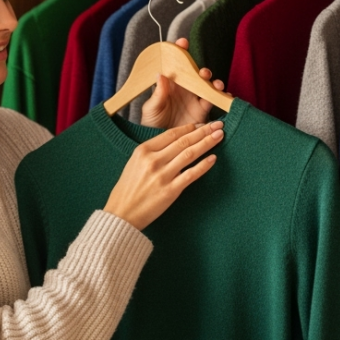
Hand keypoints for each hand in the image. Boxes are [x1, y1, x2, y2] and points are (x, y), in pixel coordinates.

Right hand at [103, 121, 224, 229]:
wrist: (121, 214)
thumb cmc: (127, 190)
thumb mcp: (134, 163)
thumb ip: (151, 152)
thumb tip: (174, 142)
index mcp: (143, 151)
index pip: (171, 134)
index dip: (189, 127)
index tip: (201, 124)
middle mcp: (153, 160)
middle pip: (183, 141)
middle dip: (203, 131)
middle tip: (217, 125)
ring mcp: (162, 175)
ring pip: (190, 154)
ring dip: (206, 143)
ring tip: (219, 136)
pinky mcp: (170, 191)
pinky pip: (191, 174)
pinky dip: (204, 165)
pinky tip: (213, 158)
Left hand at [140, 38, 227, 129]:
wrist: (160, 146)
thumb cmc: (151, 124)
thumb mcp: (151, 109)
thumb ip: (157, 95)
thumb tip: (160, 75)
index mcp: (170, 84)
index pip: (176, 64)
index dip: (180, 51)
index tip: (183, 43)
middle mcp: (184, 89)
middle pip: (196, 74)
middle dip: (202, 70)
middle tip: (202, 73)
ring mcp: (195, 99)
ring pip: (208, 86)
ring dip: (214, 83)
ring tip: (215, 85)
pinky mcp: (203, 112)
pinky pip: (215, 101)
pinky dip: (221, 97)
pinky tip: (224, 96)